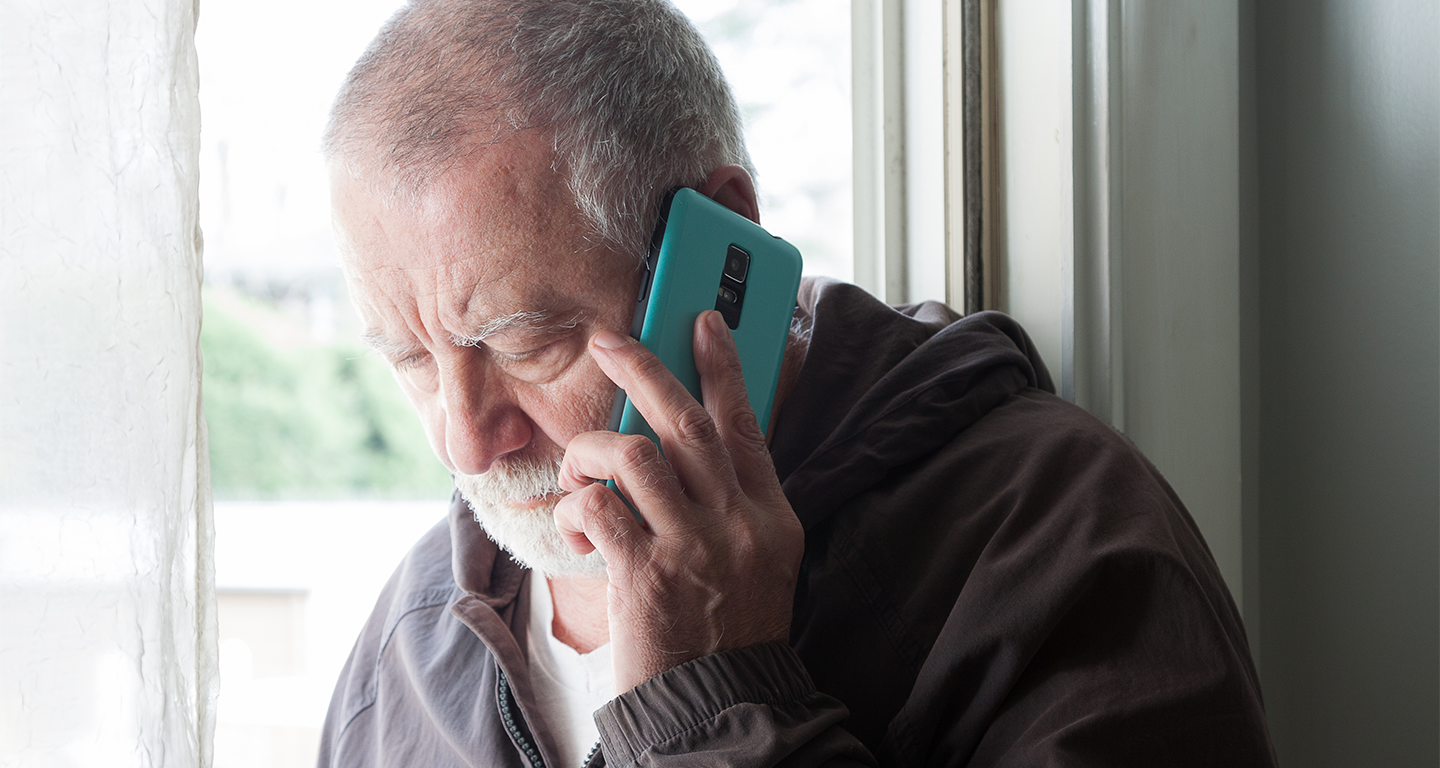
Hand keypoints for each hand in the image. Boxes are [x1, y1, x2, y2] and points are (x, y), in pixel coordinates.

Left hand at [553, 310, 804, 692]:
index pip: (745, 424)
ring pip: (634, 457)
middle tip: (609, 342)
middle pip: (685, 423)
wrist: (722, 705)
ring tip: (581, 469)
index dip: (722, 367)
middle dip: (643, 371)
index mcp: (771, 516)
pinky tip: (580, 527)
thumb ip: (733, 504)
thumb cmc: (731, 632)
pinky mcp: (648, 577)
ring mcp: (694, 548)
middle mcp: (738, 523)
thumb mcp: (760, 562)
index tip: (702, 322)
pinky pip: (601, 509)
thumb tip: (687, 447)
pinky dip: (579, 507)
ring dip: (593, 452)